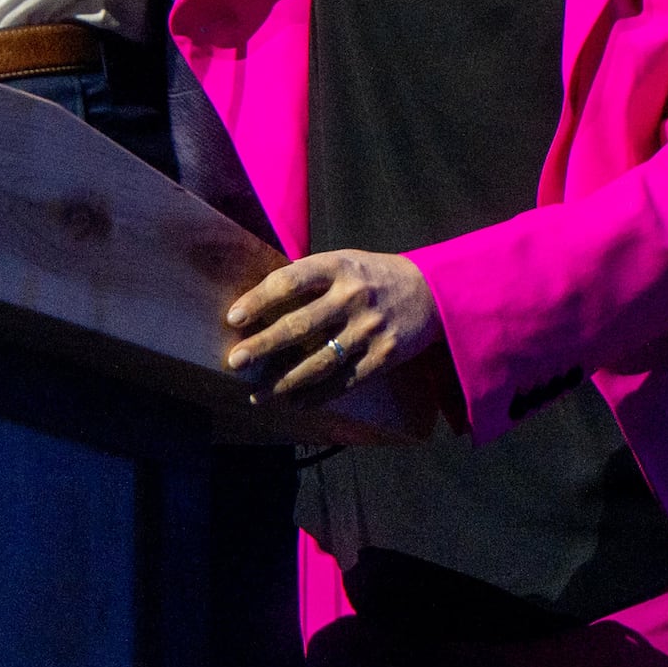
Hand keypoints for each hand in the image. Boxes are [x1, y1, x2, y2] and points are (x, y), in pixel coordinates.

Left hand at [222, 246, 459, 439]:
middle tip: (235, 362)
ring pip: (319, 361)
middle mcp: (354, 297)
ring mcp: (370, 329)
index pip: (289, 282)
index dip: (259, 300)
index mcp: (340, 267)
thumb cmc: (375, 277)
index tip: (234, 318)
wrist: (433, 292)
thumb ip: (310, 277)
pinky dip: (316, 396)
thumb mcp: (346, 262)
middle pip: (299, 325)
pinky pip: (344, 381)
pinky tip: (294, 404)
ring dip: (284, 381)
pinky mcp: (384, 356)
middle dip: (263, 345)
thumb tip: (260, 302)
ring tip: (257, 395)